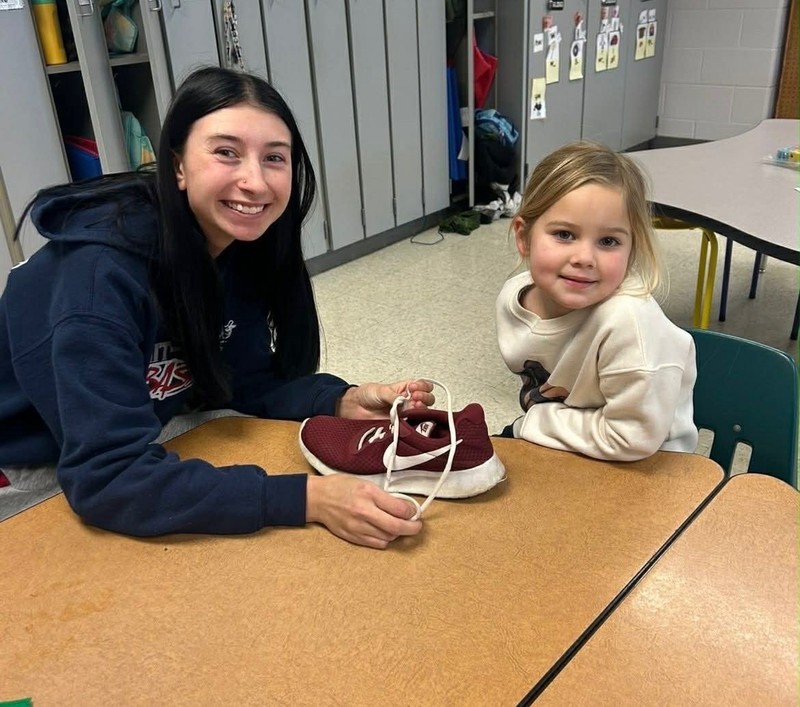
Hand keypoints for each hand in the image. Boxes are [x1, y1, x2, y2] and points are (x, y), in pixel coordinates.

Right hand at [306, 475, 421, 548]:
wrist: (317, 498)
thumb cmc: (340, 486)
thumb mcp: (365, 483)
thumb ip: (384, 496)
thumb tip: (404, 507)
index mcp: (368, 493)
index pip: (398, 508)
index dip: (412, 512)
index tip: (414, 511)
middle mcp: (363, 511)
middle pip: (396, 527)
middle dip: (412, 528)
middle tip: (417, 526)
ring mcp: (357, 527)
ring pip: (388, 537)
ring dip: (397, 533)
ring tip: (398, 526)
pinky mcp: (353, 537)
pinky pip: (377, 544)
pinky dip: (385, 540)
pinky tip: (385, 532)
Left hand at [336, 379, 433, 418]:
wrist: (354, 407)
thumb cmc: (366, 395)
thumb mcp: (382, 391)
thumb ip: (395, 396)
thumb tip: (406, 402)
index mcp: (405, 388)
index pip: (423, 386)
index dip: (422, 387)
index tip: (413, 388)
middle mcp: (408, 401)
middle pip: (427, 400)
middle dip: (424, 398)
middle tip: (414, 398)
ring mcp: (405, 413)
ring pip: (422, 413)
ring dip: (420, 410)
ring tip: (412, 408)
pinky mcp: (400, 424)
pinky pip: (411, 425)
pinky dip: (413, 422)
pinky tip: (408, 419)